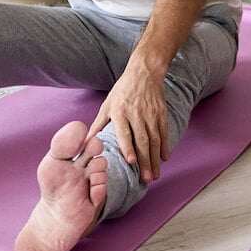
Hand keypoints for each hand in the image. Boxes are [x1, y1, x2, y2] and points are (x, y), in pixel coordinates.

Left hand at [86, 68, 168, 182]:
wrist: (144, 71)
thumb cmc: (122, 89)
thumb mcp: (107, 104)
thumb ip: (97, 125)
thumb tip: (85, 144)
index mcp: (120, 111)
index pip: (125, 132)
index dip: (129, 147)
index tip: (131, 162)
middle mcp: (137, 113)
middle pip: (142, 140)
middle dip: (145, 161)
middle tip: (147, 179)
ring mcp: (151, 114)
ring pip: (155, 140)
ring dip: (155, 159)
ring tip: (155, 174)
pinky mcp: (161, 113)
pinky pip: (164, 132)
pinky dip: (165, 146)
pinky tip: (165, 158)